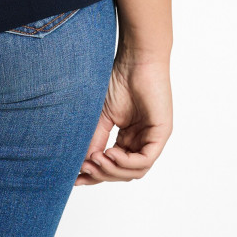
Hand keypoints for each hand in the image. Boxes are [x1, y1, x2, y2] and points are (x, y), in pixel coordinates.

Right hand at [75, 55, 172, 185]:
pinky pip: (145, 160)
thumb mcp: (102, 116)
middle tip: (84, 168)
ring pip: (135, 171)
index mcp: (129, 138)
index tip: (76, 177)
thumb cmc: (120, 79)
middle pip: (124, 173)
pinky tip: (111, 154)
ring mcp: (153, 139)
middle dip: (103, 174)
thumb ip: (96, 139)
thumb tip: (82, 163)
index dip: (96, 174)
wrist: (135, 59)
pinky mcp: (161, 134)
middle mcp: (142, 141)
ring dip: (113, 170)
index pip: (114, 165)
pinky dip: (126, 162)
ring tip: (96, 160)